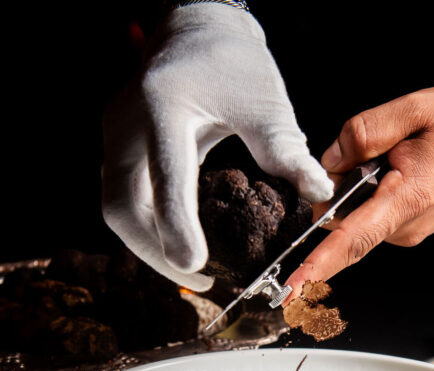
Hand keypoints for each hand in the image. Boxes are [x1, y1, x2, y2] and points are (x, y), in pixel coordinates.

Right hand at [102, 4, 332, 290]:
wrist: (195, 28)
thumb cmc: (232, 61)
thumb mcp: (265, 101)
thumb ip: (285, 149)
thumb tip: (317, 194)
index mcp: (164, 104)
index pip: (166, 175)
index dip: (177, 225)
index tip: (195, 265)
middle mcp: (127, 122)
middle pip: (122, 204)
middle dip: (154, 249)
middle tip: (196, 279)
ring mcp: (115, 134)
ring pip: (116, 206)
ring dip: (147, 243)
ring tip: (189, 268)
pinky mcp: (117, 145)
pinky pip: (122, 196)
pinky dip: (147, 224)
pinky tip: (176, 241)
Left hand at [285, 86, 433, 294]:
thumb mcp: (414, 107)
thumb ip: (365, 131)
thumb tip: (330, 162)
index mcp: (410, 196)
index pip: (353, 238)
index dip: (319, 264)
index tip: (292, 289)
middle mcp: (407, 226)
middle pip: (343, 220)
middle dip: (337, 189)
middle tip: (375, 149)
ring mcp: (408, 233)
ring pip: (355, 216)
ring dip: (358, 186)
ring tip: (399, 156)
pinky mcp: (408, 231)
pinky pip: (370, 215)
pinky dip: (371, 192)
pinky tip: (402, 169)